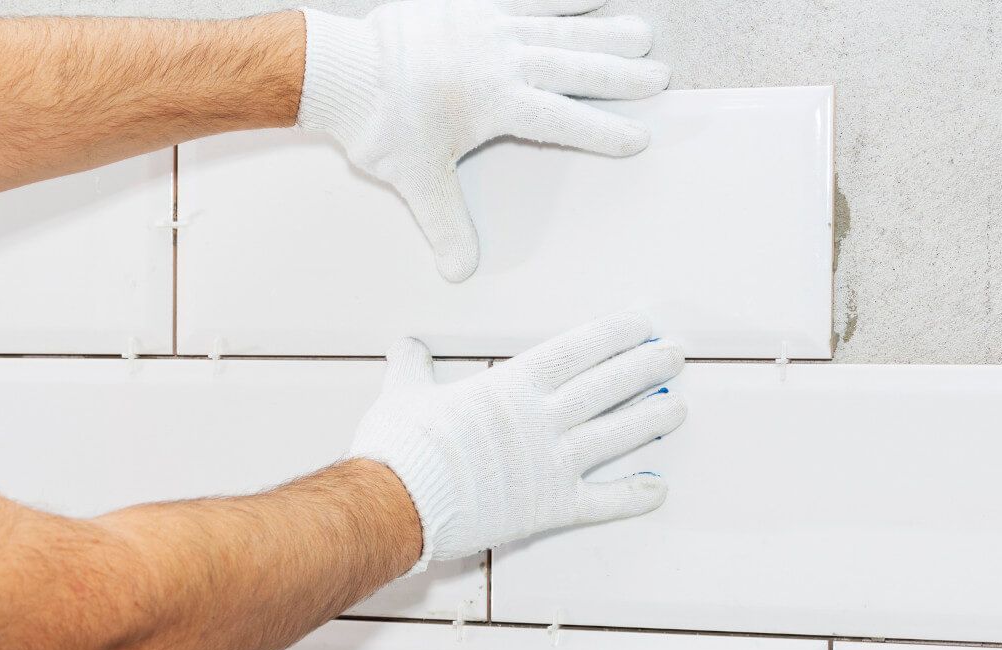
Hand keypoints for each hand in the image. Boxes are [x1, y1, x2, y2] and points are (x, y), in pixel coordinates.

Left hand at [296, 0, 669, 280]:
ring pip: (559, 28)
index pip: (562, 120)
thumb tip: (459, 271)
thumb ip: (446, 224)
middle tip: (659, 78)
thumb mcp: (417, 181)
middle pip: (574, 67)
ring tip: (643, 32)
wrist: (342, 68)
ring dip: (603, 32)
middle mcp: (502, 60)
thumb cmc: (380, 123)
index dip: (603, 130)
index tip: (638, 137)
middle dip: (619, 76)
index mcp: (496, 103)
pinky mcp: (471, 6)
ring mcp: (489, 27)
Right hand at [349, 311, 685, 573]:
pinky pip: (601, 501)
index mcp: (511, 386)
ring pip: (614, 436)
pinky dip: (632, 496)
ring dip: (650, 420)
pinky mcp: (549, 507)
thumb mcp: (402, 395)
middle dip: (644, 368)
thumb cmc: (399, 449)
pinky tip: (659, 489)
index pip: (576, 350)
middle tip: (675, 354)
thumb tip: (405, 347)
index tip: (641, 324)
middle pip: (606, 387)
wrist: (396, 503)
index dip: (614, 334)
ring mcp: (550, 464)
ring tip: (679, 408)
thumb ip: (411, 368)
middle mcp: (541, 420)